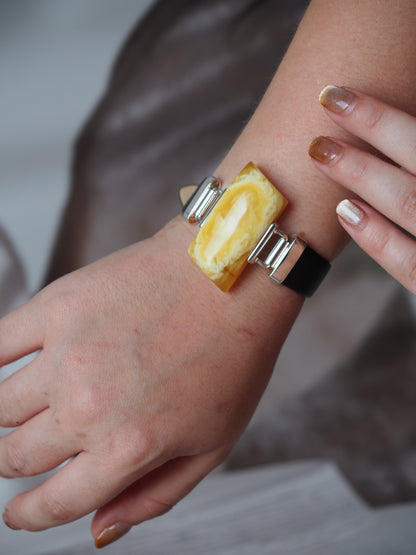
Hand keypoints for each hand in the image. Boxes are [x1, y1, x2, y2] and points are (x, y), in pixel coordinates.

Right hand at [0, 217, 289, 546]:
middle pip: (16, 457)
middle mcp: (88, 407)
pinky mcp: (58, 307)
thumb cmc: (231, 355)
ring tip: (28, 411)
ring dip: (8, 420)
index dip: (30, 516)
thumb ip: (153, 496)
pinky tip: (8, 369)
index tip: (20, 514)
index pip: (55, 503)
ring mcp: (67, 354)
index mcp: (128, 448)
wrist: (230, 277)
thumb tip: (99, 531)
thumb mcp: (213, 445)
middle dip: (17, 466)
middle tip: (28, 455)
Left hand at [309, 86, 415, 295]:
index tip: (344, 95)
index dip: (384, 116)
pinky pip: (412, 265)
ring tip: (322, 152)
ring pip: (411, 203)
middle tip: (328, 102)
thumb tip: (399, 139)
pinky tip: (346, 212)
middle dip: (375, 125)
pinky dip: (378, 238)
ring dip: (364, 175)